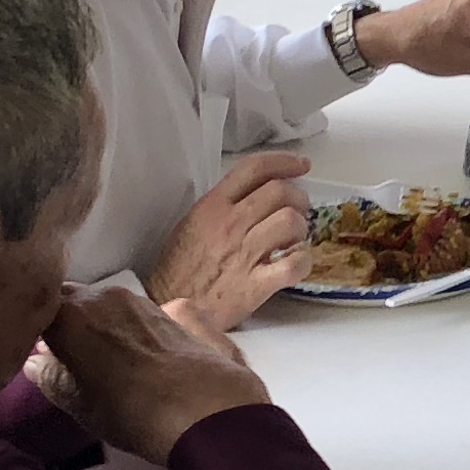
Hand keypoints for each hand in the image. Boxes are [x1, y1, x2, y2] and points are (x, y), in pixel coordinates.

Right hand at [39, 282, 274, 465]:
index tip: (35, 351)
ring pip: (110, 304)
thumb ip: (53, 379)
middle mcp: (105, 296)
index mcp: (71, 315)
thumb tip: (37, 362)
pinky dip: (136, 325)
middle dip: (67, 323)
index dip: (33, 328)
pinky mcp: (180, 310)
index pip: (37, 308)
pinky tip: (146, 351)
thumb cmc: (132, 414)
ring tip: (106, 358)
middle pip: (74, 301)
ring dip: (102, 323)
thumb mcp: (81, 405)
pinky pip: (145, 312)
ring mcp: (144, 300)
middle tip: (68, 357)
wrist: (210, 412)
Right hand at [151, 150, 313, 328]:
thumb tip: (258, 193)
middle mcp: (230, 224)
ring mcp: (244, 253)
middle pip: (280, 191)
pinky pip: (293, 265)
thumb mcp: (193, 222)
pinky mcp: (255, 285)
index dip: (284, 162)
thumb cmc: (180, 267)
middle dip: (299, 199)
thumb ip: (223, 204)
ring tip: (293, 240)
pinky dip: (302, 262)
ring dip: (300, 229)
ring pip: (290, 222)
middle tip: (298, 212)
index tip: (302, 166)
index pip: (255, 168)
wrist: (167, 308)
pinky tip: (295, 264)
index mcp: (213, 205)